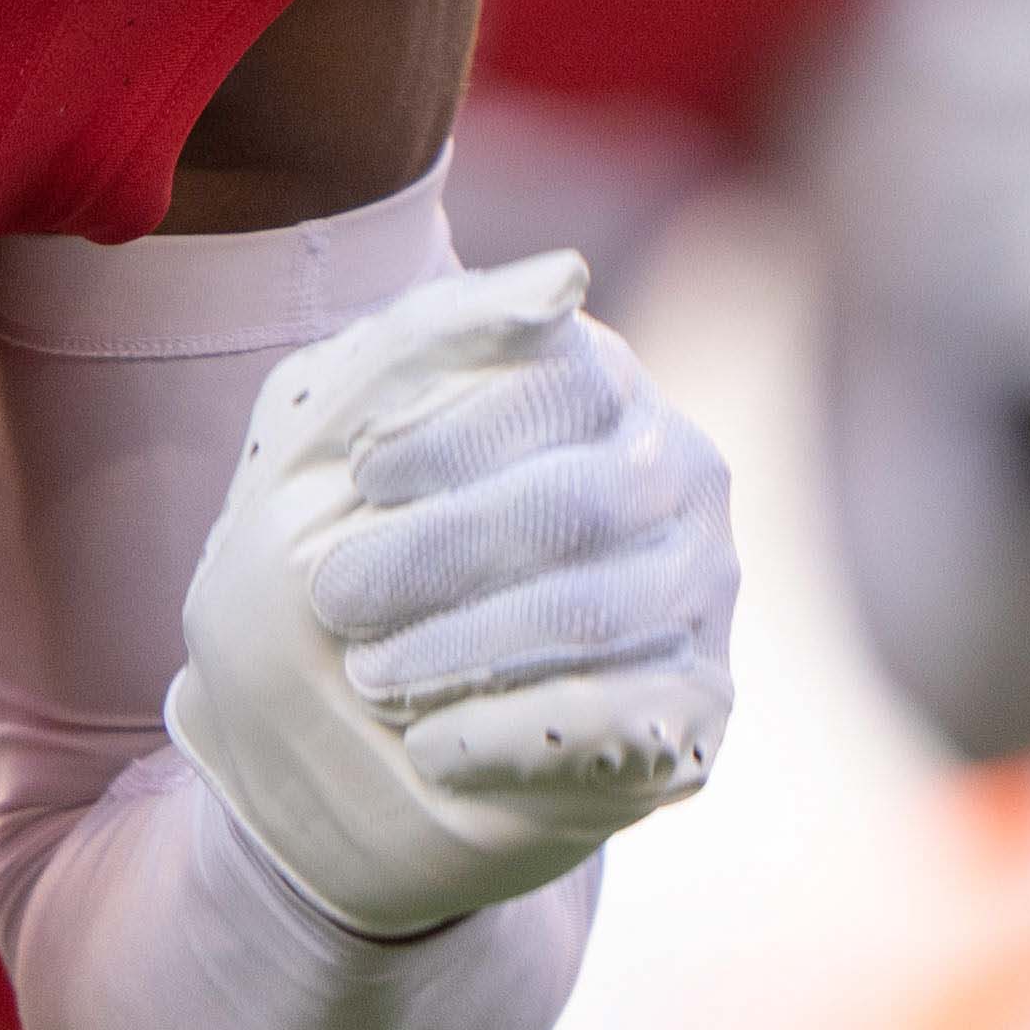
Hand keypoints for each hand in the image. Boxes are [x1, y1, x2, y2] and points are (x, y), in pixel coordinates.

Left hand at [170, 251, 736, 938]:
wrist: (341, 722)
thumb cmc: (345, 543)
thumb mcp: (333, 428)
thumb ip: (424, 339)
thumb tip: (563, 280)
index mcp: (601, 386)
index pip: (564, 384)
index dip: (458, 431)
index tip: (359, 476)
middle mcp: (675, 478)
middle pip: (582, 501)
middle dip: (446, 552)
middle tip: (334, 599)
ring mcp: (697, 595)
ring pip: (604, 613)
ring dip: (468, 647)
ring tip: (368, 679)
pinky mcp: (694, 711)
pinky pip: (631, 722)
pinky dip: (515, 734)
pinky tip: (429, 748)